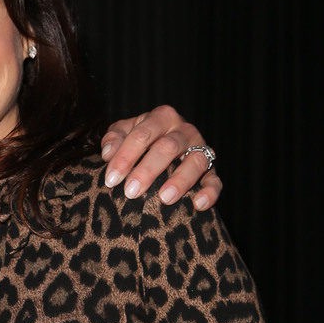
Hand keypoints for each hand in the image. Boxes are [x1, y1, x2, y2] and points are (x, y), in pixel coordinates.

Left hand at [101, 105, 220, 209]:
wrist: (166, 146)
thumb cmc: (141, 140)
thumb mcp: (124, 133)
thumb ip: (114, 138)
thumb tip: (108, 153)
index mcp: (162, 118)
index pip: (142, 134)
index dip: (126, 156)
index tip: (111, 179)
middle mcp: (184, 131)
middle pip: (168, 147)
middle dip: (148, 170)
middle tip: (131, 192)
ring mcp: (200, 149)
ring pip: (195, 162)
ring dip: (180, 180)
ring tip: (164, 199)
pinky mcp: (211, 170)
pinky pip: (215, 180)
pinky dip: (209, 192)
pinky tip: (198, 204)